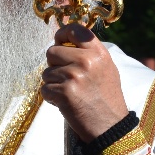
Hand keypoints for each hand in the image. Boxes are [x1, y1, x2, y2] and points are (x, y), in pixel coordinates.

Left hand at [40, 24, 128, 142]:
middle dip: (54, 65)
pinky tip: (66, 102)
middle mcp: (86, 61)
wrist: (110, 125)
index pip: (74, 29)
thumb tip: (62, 38)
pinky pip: (44, 89)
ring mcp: (74, 76)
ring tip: (71, 92)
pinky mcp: (64, 92)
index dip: (61, 34)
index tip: (59, 41)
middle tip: (68, 78)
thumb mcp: (105, 67)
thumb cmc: (106, 96)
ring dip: (53, 83)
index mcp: (98, 53)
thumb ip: (87, 52)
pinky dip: (51, 97)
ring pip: (46, 72)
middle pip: (52, 51)